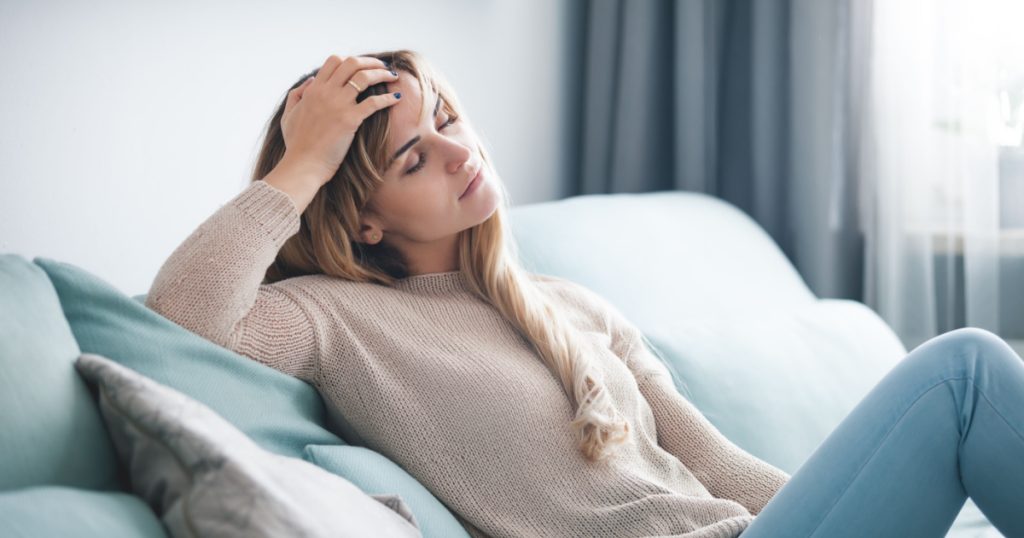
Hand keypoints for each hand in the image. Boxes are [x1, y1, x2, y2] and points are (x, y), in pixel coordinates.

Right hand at [279, 54, 400, 186]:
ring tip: (392, 77)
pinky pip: (373, 102)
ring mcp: (339, 104)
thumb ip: (297, 94)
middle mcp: (326, 92)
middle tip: (383, 66)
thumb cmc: (297, 144)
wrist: (303, 165)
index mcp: (313, 89)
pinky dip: (387, 98)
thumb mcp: (289, 115)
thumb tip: (310, 79)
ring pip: (365, 77)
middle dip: (371, 62)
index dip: (350, 60)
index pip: (334, 61)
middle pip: (352, 63)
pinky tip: (397, 98)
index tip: (362, 66)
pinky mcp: (350, 120)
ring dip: (382, 73)